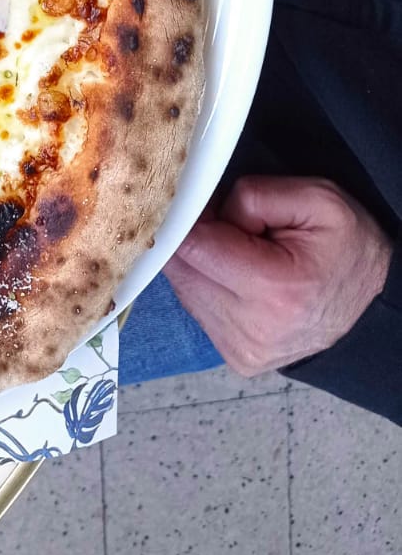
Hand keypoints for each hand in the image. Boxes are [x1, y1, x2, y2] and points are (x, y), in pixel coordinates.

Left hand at [165, 176, 391, 374]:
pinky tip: (239, 278)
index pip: (191, 247)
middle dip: (197, 240)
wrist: (373, 304)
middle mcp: (251, 329)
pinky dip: (208, 287)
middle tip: (233, 229)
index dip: (193, 218)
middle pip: (180, 269)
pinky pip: (197, 310)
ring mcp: (241, 350)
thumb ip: (251, 196)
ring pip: (184, 289)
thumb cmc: (348, 248)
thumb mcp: (316, 199)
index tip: (210, 206)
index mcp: (273, 288)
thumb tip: (202, 211)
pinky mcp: (236, 358)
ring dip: (201, 265)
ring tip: (242, 255)